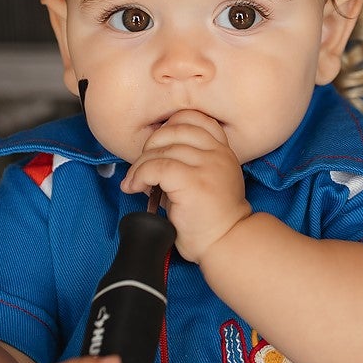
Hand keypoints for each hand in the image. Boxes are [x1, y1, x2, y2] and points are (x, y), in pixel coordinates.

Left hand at [120, 109, 251, 261]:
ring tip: (136, 183)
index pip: (195, 119)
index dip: (170, 126)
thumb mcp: (208, 182)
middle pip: (173, 130)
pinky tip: (135, 188)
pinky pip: (156, 167)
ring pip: (161, 151)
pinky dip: (139, 176)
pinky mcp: (192, 181)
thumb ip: (188, 164)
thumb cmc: (214, 220)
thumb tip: (152, 159)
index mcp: (223, 151)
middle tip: (142, 168)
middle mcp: (217, 154)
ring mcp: (206, 166)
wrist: (227, 243)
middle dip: (150, 146)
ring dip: (140, 166)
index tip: (157, 147)